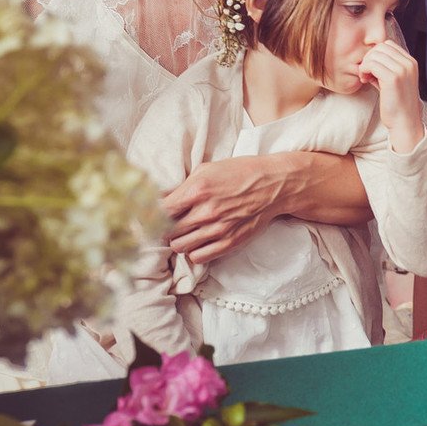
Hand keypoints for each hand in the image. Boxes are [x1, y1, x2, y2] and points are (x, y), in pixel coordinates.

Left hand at [163, 155, 287, 262]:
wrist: (275, 184)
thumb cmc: (241, 172)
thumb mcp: (208, 169)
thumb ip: (184, 186)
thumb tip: (163, 200)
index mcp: (197, 190)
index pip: (158, 211)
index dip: (151, 213)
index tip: (152, 214)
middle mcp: (205, 212)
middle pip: (166, 231)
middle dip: (165, 227)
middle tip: (171, 222)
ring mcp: (218, 229)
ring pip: (179, 246)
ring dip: (179, 239)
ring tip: (186, 231)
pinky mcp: (230, 242)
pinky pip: (198, 256)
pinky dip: (194, 250)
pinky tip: (199, 240)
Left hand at [359, 39, 424, 151]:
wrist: (404, 122)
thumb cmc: (397, 103)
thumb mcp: (395, 80)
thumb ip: (386, 67)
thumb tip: (369, 57)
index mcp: (411, 62)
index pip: (389, 44)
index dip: (376, 54)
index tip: (372, 69)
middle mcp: (408, 63)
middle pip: (381, 47)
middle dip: (369, 58)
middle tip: (366, 73)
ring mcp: (402, 70)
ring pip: (375, 54)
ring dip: (365, 65)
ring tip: (366, 78)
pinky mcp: (393, 78)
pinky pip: (371, 64)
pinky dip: (364, 70)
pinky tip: (365, 80)